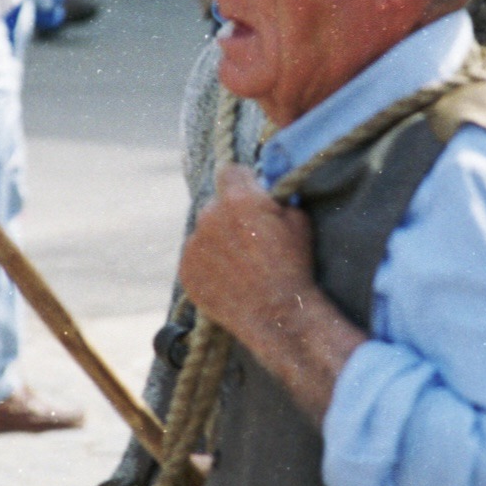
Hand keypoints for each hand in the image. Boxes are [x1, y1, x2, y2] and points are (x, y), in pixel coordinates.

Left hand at [180, 165, 313, 343]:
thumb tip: (268, 192)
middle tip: (248, 234)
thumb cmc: (294, 265)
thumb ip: (279, 199)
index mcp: (239, 200)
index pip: (230, 171)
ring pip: (203, 231)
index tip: (251, 192)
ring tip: (239, 262)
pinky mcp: (186, 270)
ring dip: (217, 238)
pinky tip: (228, 278)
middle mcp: (210, 217)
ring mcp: (194, 245)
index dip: (242, 180)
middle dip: (230, 212)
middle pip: (216, 203)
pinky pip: (195, 257)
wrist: (278, 314)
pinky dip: (208, 263)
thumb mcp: (299, 221)